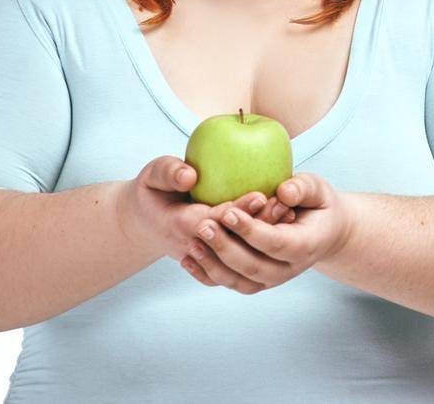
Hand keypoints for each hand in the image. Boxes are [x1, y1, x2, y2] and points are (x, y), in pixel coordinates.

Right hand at [115, 156, 295, 266]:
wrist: (144, 221)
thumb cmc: (152, 190)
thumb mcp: (152, 174)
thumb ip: (168, 172)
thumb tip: (191, 175)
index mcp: (177, 224)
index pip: (212, 221)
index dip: (236, 211)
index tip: (261, 195)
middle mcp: (193, 245)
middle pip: (231, 239)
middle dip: (259, 223)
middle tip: (285, 205)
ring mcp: (203, 256)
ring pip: (238, 252)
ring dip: (263, 236)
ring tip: (289, 214)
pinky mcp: (212, 260)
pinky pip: (238, 259)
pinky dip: (258, 246)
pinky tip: (281, 227)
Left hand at [182, 172, 352, 294]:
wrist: (324, 232)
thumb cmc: (317, 204)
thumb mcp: (317, 189)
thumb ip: (303, 188)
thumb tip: (284, 192)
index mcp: (306, 245)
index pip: (276, 243)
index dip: (251, 231)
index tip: (228, 212)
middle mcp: (289, 269)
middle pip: (254, 266)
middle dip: (226, 248)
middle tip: (202, 226)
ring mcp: (272, 279)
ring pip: (239, 281)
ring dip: (213, 265)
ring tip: (193, 244)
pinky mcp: (257, 282)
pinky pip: (231, 284)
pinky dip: (208, 275)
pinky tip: (188, 260)